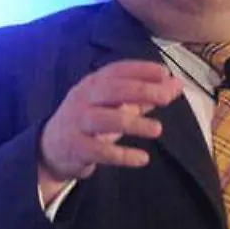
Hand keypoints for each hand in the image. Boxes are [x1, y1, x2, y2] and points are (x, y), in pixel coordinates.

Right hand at [39, 61, 184, 188]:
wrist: (52, 148)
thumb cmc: (92, 121)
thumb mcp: (117, 105)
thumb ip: (146, 96)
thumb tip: (177, 84)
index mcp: (94, 84)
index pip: (118, 71)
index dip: (140, 69)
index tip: (164, 72)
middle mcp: (83, 98)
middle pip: (112, 90)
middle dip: (141, 91)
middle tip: (166, 97)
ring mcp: (77, 122)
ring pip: (106, 119)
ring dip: (134, 123)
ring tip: (158, 129)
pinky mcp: (76, 147)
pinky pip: (100, 151)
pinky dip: (122, 155)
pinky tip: (142, 159)